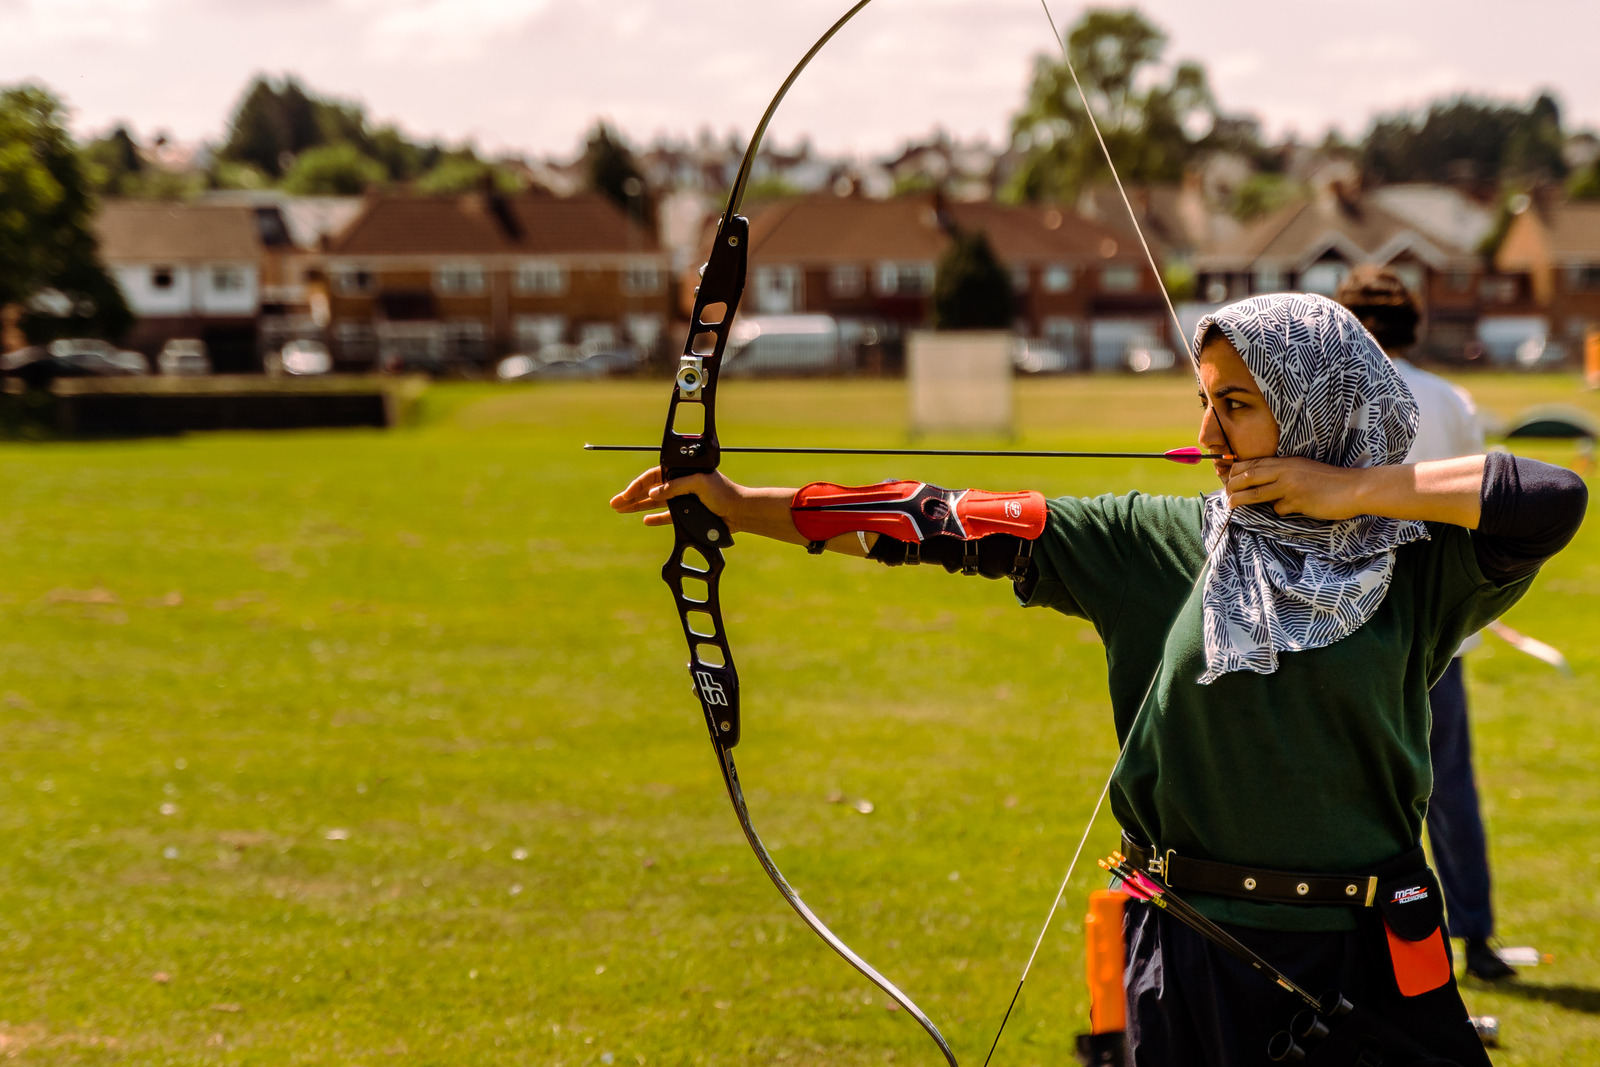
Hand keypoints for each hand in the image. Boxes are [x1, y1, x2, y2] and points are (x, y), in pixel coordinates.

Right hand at [610, 466, 751, 530]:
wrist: (740, 512)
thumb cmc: (723, 493)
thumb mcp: (699, 483)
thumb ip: (676, 486)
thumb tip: (654, 492)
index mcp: (682, 472)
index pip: (654, 476)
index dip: (638, 484)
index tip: (626, 494)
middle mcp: (680, 484)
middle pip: (650, 489)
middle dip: (631, 496)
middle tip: (614, 503)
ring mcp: (683, 499)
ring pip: (655, 502)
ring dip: (638, 506)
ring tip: (621, 510)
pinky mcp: (688, 514)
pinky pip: (667, 515)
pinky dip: (656, 517)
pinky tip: (645, 519)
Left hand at [1223, 457, 1366, 519]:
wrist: (1354, 488)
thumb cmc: (1329, 481)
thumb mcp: (1303, 470)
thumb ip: (1283, 474)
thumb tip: (1261, 485)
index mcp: (1286, 462)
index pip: (1253, 463)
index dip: (1236, 471)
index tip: (1227, 479)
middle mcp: (1285, 471)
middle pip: (1249, 476)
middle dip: (1232, 485)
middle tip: (1226, 494)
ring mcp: (1291, 486)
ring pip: (1257, 493)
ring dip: (1241, 500)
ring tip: (1231, 505)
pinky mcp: (1298, 501)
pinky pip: (1280, 509)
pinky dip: (1280, 511)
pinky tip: (1292, 510)